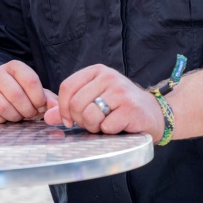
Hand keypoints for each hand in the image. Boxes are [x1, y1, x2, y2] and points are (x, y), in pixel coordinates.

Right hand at [0, 60, 56, 123]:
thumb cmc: (17, 94)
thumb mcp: (33, 92)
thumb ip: (47, 99)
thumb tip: (55, 107)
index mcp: (14, 67)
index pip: (31, 81)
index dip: (39, 99)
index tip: (40, 107)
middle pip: (17, 95)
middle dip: (27, 110)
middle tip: (29, 114)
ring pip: (3, 107)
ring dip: (14, 117)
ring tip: (17, 115)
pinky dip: (1, 121)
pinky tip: (3, 117)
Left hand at [43, 64, 163, 141]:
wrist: (154, 113)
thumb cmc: (120, 107)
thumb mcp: (94, 100)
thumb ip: (70, 106)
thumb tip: (47, 117)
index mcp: (96, 71)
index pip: (67, 87)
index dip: (63, 107)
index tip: (68, 120)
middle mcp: (108, 77)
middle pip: (76, 103)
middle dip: (80, 120)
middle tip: (93, 124)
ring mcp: (120, 91)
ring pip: (89, 114)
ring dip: (94, 127)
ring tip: (104, 125)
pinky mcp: (131, 108)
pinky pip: (106, 125)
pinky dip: (108, 131)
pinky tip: (118, 127)